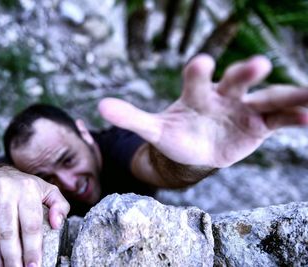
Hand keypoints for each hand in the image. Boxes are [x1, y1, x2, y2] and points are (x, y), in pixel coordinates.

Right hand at [0, 166, 69, 266]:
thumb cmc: (26, 187)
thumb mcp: (48, 191)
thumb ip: (60, 206)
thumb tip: (57, 224)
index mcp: (28, 189)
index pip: (30, 225)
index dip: (32, 248)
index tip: (33, 265)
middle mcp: (6, 189)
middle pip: (8, 231)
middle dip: (12, 257)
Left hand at [98, 54, 307, 167]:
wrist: (195, 149)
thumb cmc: (176, 134)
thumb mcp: (153, 128)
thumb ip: (130, 117)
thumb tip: (99, 106)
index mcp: (195, 93)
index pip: (195, 77)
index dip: (198, 70)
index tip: (201, 63)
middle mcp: (222, 95)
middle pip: (235, 81)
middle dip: (245, 73)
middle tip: (257, 64)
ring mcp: (243, 109)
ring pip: (266, 97)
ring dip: (286, 94)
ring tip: (307, 93)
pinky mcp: (258, 125)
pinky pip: (278, 119)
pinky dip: (293, 117)